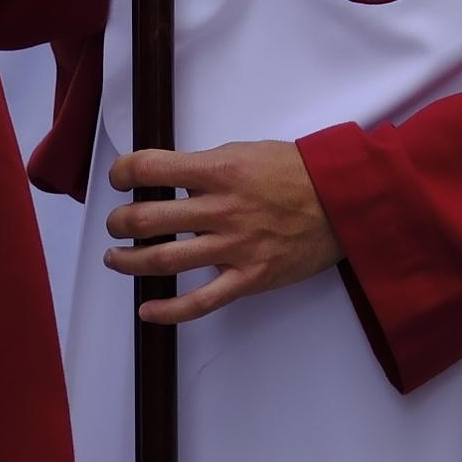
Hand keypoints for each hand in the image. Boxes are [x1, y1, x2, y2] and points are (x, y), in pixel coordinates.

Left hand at [105, 140, 341, 324]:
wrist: (343, 200)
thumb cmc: (297, 171)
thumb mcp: (248, 150)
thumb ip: (208, 166)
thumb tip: (171, 180)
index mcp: (220, 169)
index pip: (152, 168)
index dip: (124, 172)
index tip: (120, 178)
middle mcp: (221, 209)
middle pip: (147, 218)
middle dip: (120, 221)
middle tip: (117, 223)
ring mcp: (234, 247)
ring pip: (163, 260)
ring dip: (129, 261)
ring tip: (117, 258)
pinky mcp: (248, 278)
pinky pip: (200, 302)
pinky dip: (168, 311)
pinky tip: (147, 309)